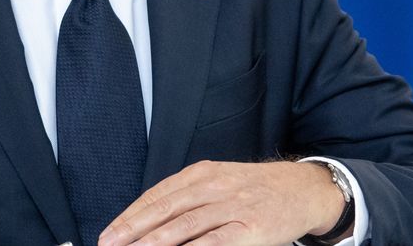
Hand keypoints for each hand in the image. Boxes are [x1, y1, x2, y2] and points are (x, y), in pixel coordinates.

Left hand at [98, 160, 344, 245]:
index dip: (130, 215)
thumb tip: (149, 220)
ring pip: (185, 226)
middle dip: (133, 230)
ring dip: (155, 242)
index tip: (109, 234)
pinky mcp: (251, 228)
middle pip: (165, 209)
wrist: (304, 189)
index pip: (158, 195)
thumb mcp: (220, 181)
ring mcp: (233, 206)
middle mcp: (214, 186)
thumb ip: (188, 197)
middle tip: (109, 245)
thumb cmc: (256, 190)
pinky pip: (216, 242)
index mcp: (202, 173)